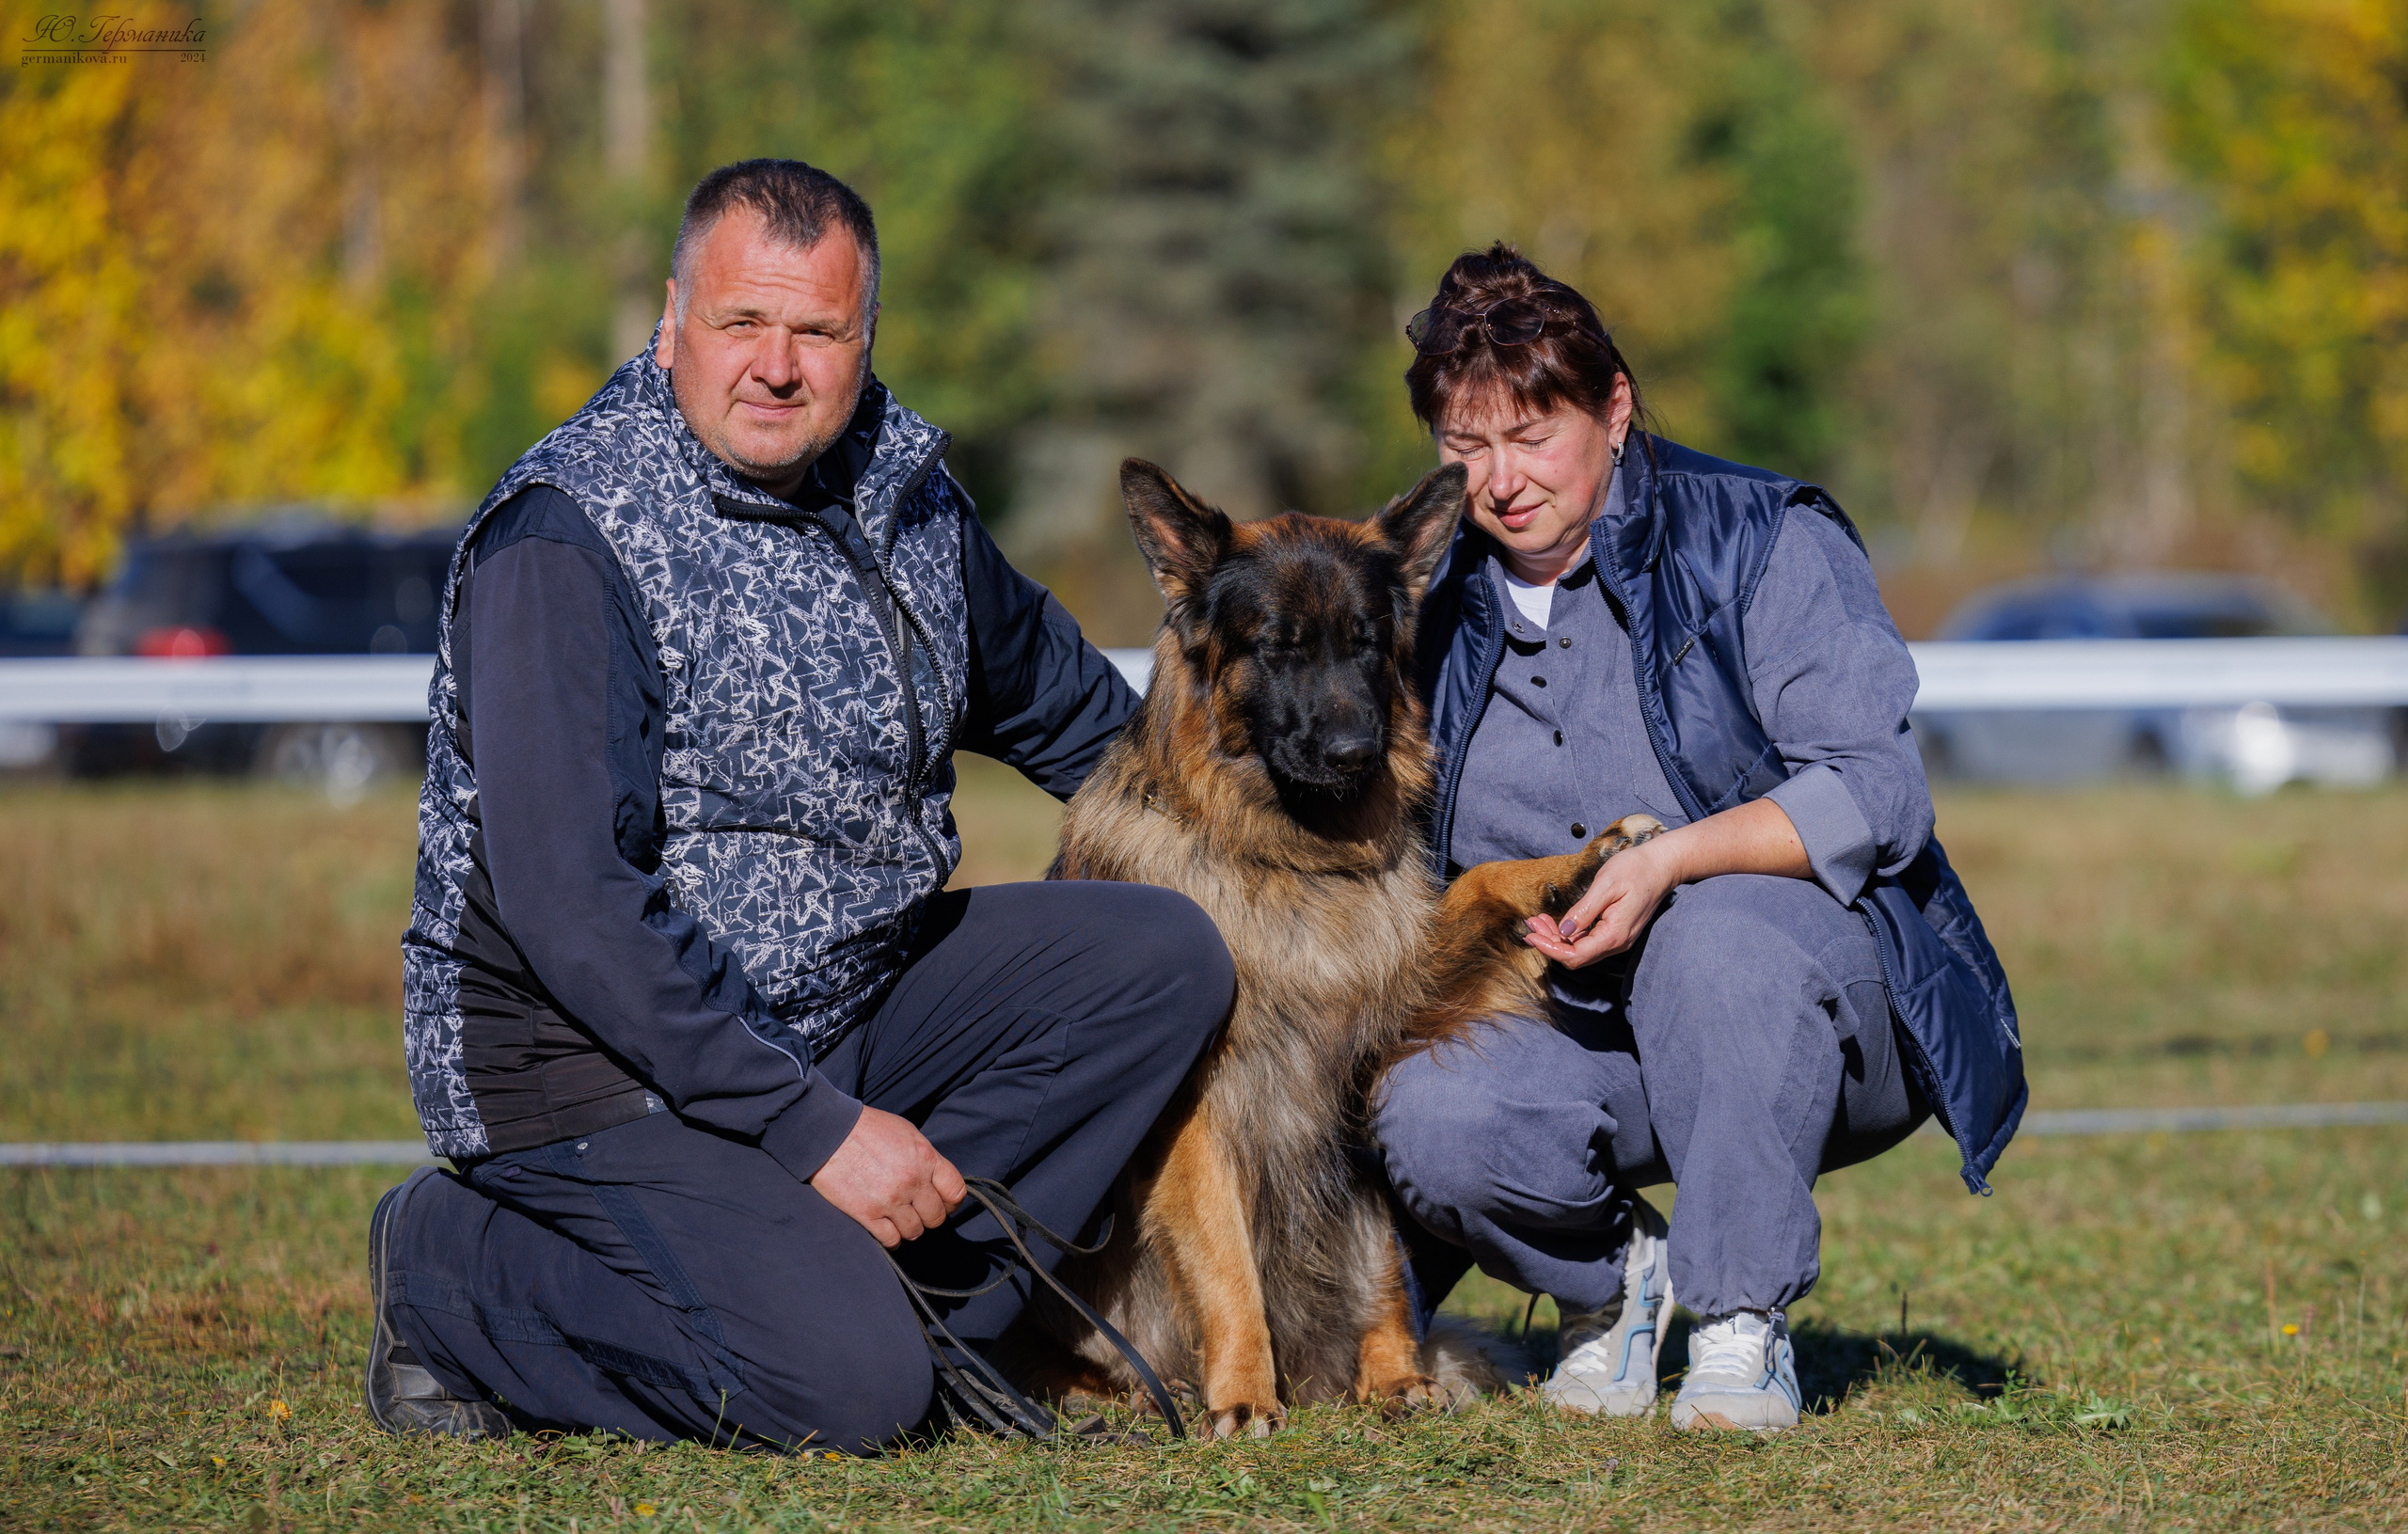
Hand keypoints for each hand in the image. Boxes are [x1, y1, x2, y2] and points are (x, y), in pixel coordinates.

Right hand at [808, 1106, 966, 1247]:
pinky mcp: (867, 1213)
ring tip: (900, 1220)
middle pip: (936, 1217)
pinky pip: (891, 1239)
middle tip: (918, 1212)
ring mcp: (890, 1199)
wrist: (828, 1131)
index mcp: (925, 1158)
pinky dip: (891, 1238)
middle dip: (929, 1217)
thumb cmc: (868, 1128)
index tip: (944, 1204)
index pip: (956, 1191)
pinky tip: (886, 1229)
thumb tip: (935, 1179)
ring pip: (915, 1231)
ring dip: (909, 1228)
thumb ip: (925, 1158)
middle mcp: (912, 1181)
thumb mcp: (906, 1133)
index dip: (952, 1202)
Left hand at [1523, 837, 1680, 968]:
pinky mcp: (1615, 931)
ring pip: (1580, 949)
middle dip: (1549, 942)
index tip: (1529, 935)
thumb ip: (1584, 911)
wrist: (1662, 865)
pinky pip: (1587, 940)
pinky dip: (1568, 933)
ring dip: (1556, 937)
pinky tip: (1555, 921)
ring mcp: (1617, 938)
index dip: (1549, 949)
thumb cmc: (1636, 870)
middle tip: (1530, 923)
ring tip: (1537, 920)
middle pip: (1575, 956)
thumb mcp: (1606, 885)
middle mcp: (1616, 943)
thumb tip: (1564, 931)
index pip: (1575, 956)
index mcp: (1614, 935)